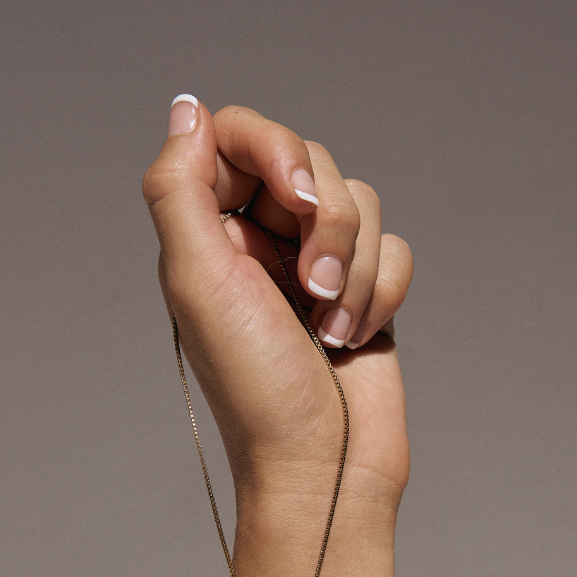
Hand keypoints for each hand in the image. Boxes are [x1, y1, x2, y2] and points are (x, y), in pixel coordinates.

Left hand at [143, 99, 412, 511]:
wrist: (322, 466)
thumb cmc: (257, 389)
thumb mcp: (198, 283)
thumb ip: (180, 189)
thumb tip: (188, 110)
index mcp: (212, 237)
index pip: (241, 138)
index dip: (276, 152)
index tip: (293, 202)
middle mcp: (262, 246)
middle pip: (312, 165)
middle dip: (325, 227)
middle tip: (311, 288)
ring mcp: (317, 268)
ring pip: (362, 204)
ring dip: (356, 272)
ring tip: (331, 329)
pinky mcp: (367, 293)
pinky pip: (396, 249)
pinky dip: (383, 294)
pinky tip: (355, 340)